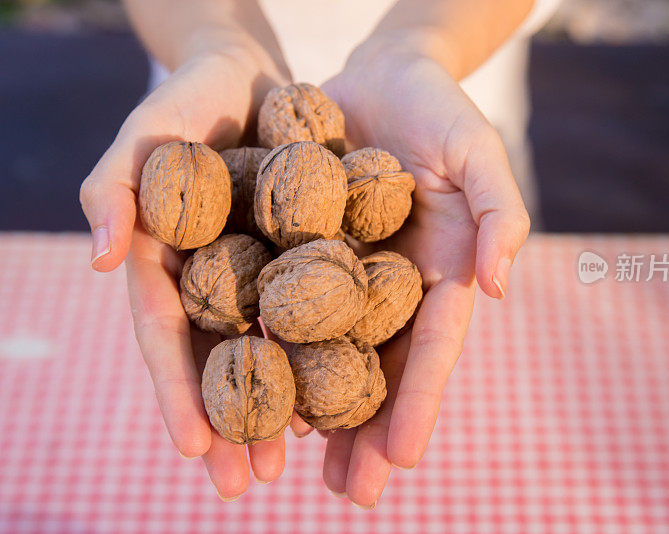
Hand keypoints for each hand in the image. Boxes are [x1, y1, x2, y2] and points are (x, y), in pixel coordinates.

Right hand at [79, 48, 288, 500]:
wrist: (245, 75)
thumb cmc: (183, 102)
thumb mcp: (143, 138)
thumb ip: (116, 189)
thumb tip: (101, 258)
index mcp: (169, 267)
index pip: (169, 339)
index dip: (179, 393)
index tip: (195, 449)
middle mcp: (216, 281)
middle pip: (222, 361)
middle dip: (233, 425)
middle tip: (247, 486)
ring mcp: (262, 273)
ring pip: (274, 348)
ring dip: (283, 407)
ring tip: (295, 465)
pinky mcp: (310, 255)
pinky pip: (321, 308)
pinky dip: (328, 351)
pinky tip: (344, 394)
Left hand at [298, 50, 529, 506]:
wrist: (382, 74)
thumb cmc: (441, 108)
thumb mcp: (481, 152)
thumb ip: (501, 213)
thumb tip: (500, 287)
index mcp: (440, 275)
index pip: (433, 349)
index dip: (420, 402)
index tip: (405, 459)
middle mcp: (392, 285)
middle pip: (381, 367)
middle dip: (368, 431)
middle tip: (353, 494)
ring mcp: (346, 272)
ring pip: (331, 351)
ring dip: (317, 408)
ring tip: (297, 464)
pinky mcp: (303, 249)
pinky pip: (287, 302)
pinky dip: (274, 347)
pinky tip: (257, 387)